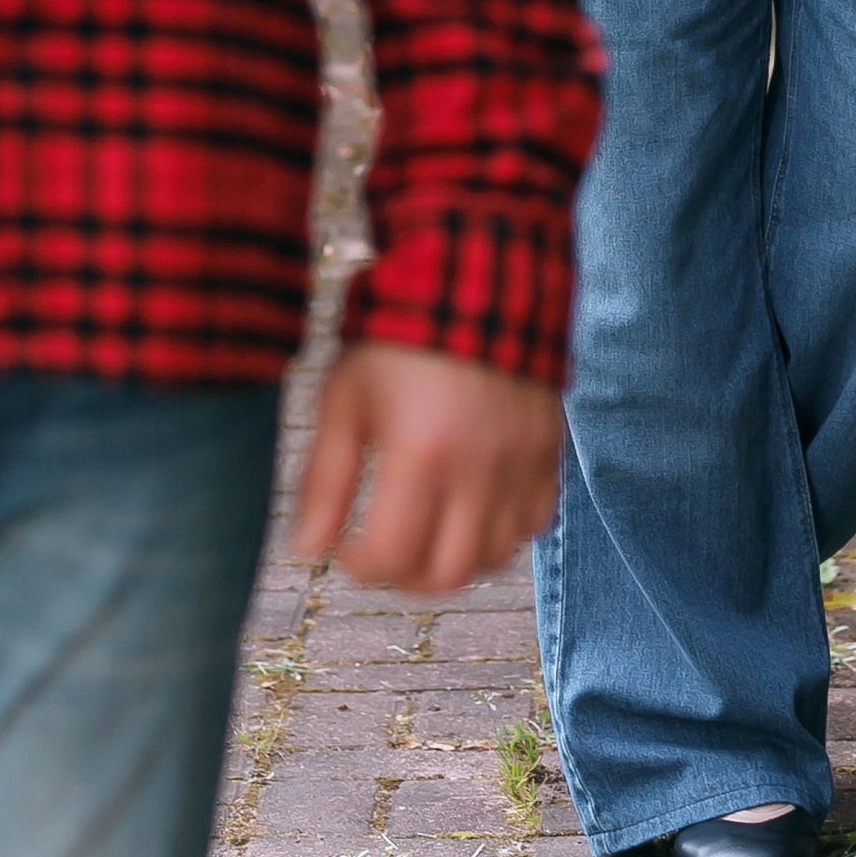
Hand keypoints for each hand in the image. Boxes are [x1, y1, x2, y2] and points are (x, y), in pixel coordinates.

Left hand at [292, 340, 564, 595]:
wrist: (475, 279)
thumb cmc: (395, 341)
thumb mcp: (344, 398)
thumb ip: (324, 480)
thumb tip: (306, 550)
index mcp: (421, 453)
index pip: (391, 556)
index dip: (358, 566)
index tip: (345, 546)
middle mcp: (479, 468)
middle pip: (447, 573)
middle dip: (405, 577)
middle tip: (385, 551)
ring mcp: (522, 463)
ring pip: (495, 559)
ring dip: (455, 562)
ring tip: (426, 536)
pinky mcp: (549, 451)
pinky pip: (535, 524)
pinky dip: (503, 535)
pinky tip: (472, 512)